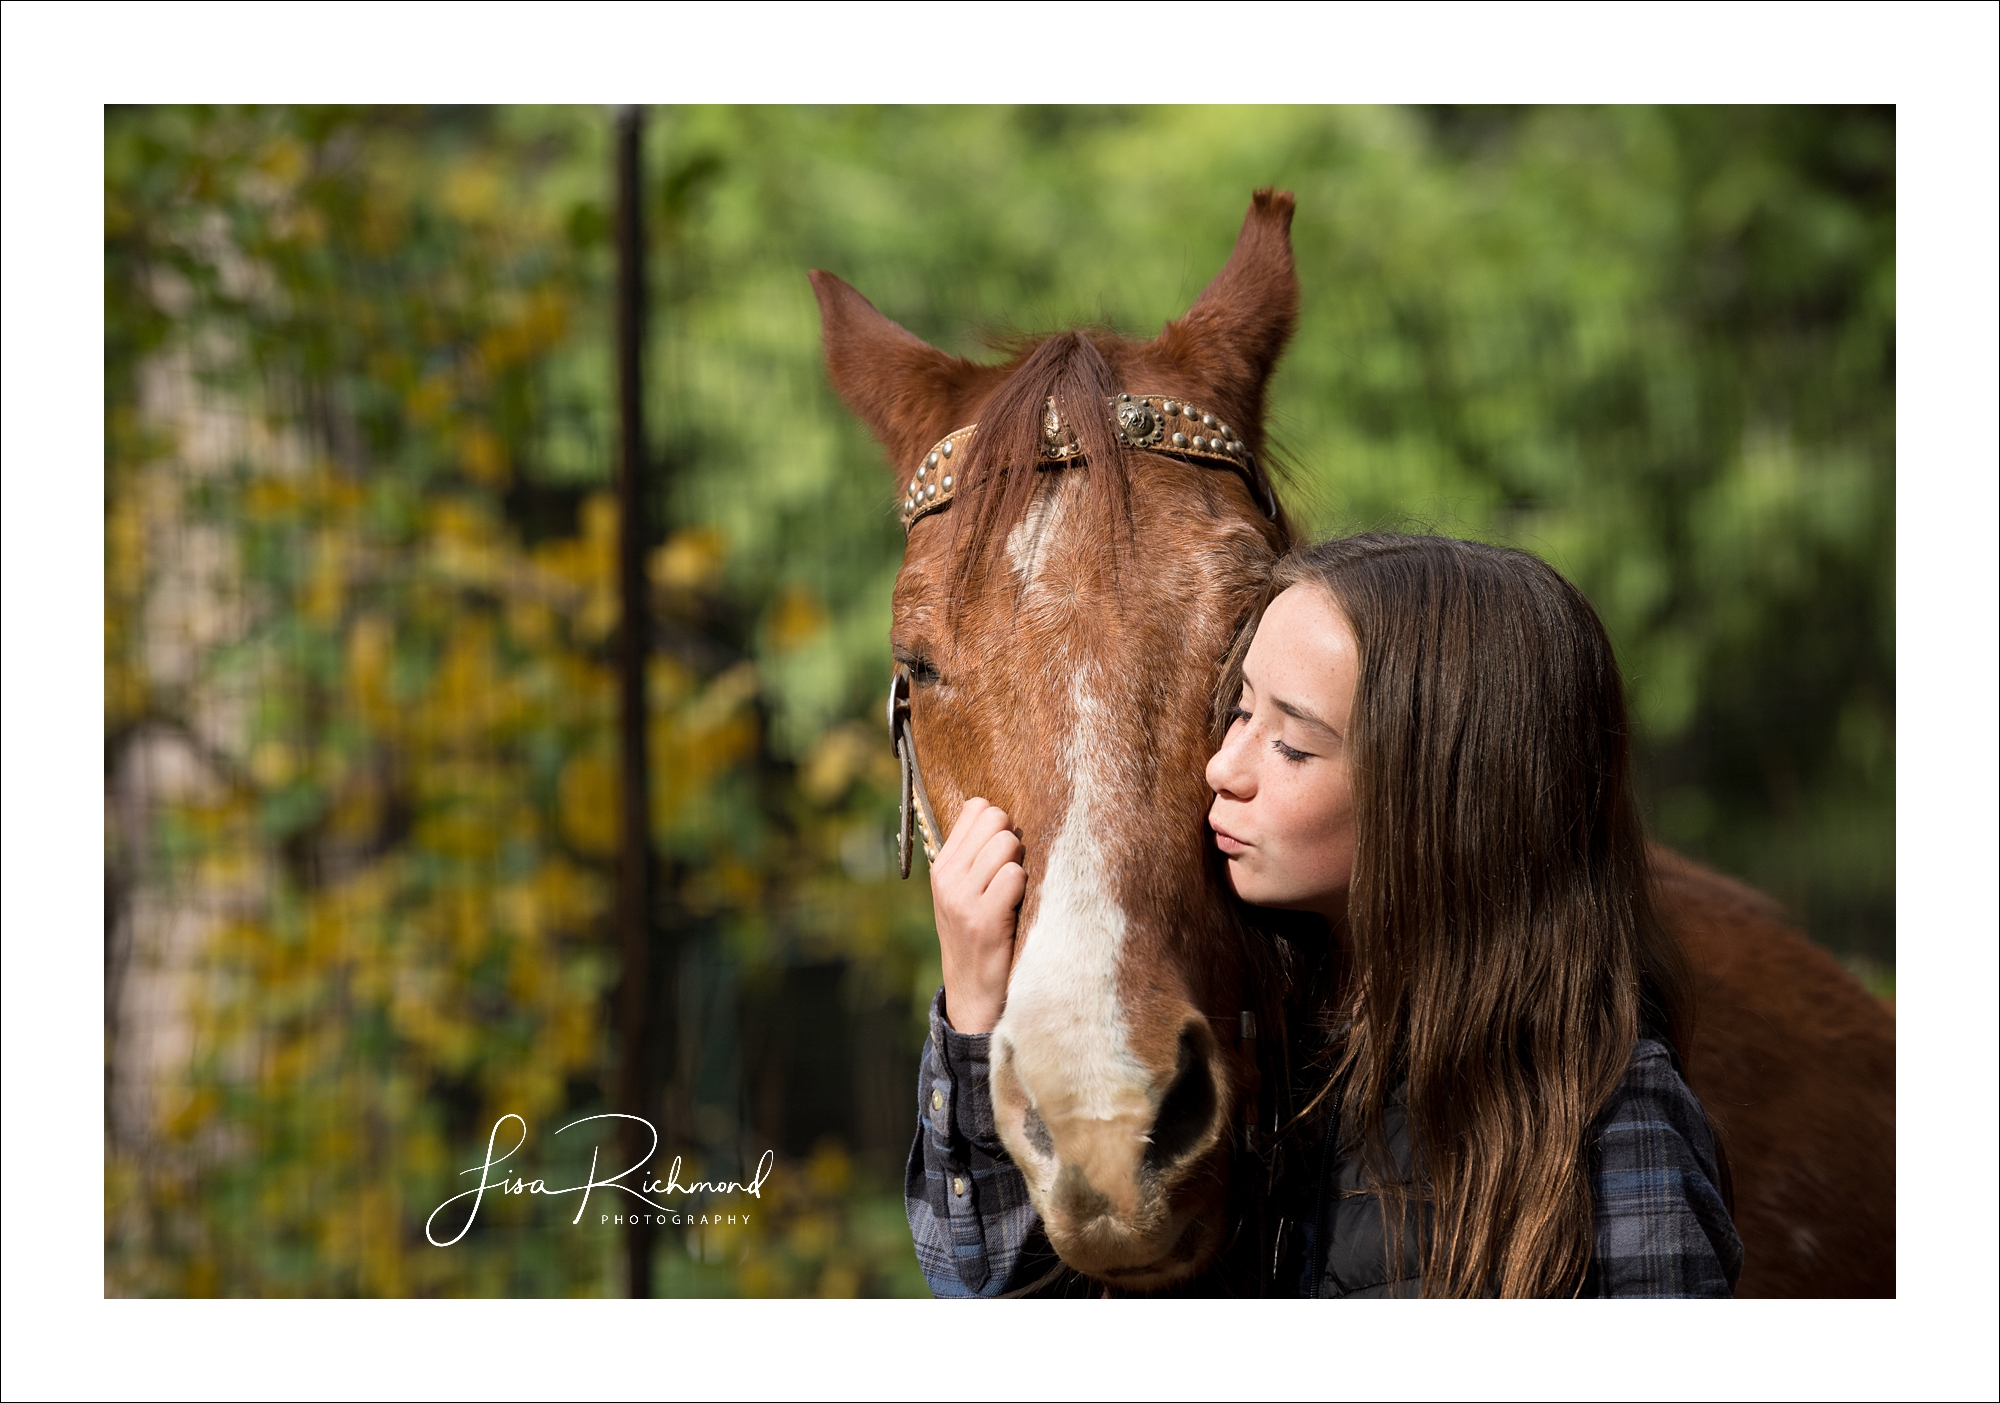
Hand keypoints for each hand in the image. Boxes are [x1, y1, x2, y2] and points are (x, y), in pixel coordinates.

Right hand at [930, 797, 1025, 1034]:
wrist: (971, 995)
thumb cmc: (977, 937)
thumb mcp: (962, 894)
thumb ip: (975, 857)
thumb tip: (1002, 816)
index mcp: (942, 865)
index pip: (976, 808)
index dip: (999, 823)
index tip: (1001, 852)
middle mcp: (947, 877)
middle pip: (996, 819)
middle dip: (1012, 841)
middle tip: (1011, 875)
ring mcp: (963, 898)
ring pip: (1008, 844)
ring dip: (1021, 866)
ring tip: (1014, 894)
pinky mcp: (984, 920)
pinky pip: (1016, 876)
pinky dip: (1025, 890)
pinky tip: (1017, 910)